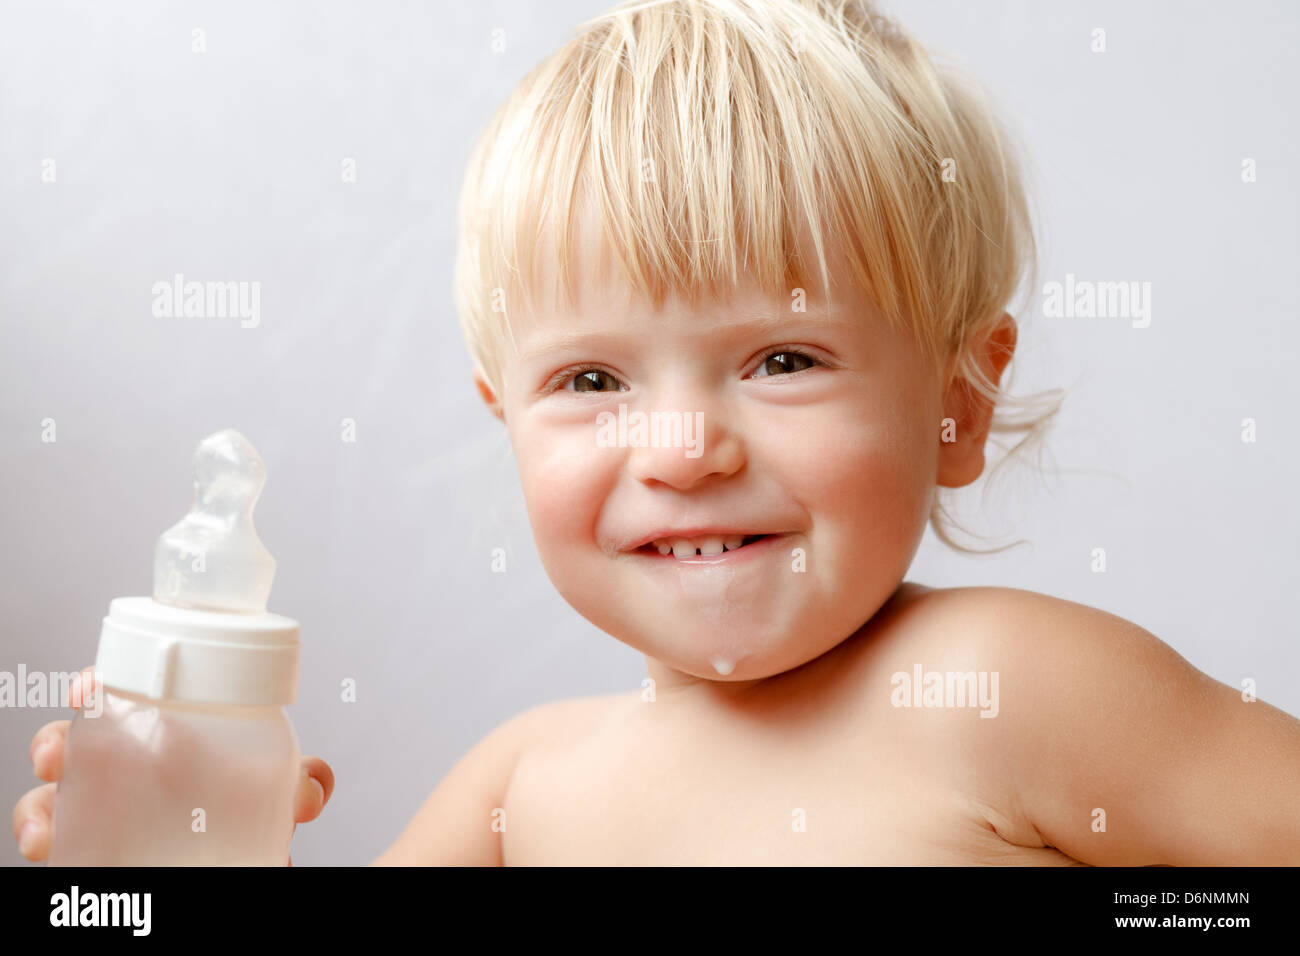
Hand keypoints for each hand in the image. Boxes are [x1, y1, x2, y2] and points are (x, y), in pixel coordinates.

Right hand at [12, 666, 332, 864]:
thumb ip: (299, 781)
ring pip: (51, 796)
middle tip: (55, 759)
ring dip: (38, 808)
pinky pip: (56, 837)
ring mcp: (105, 803)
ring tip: (43, 829)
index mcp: (165, 730)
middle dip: (54, 745)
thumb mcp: (275, 785)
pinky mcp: (93, 841)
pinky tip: (49, 847)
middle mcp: (127, 764)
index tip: (87, 688)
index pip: (124, 691)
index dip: (100, 682)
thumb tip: (313, 786)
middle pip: (74, 741)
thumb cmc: (246, 802)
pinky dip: (44, 840)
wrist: (239, 855)